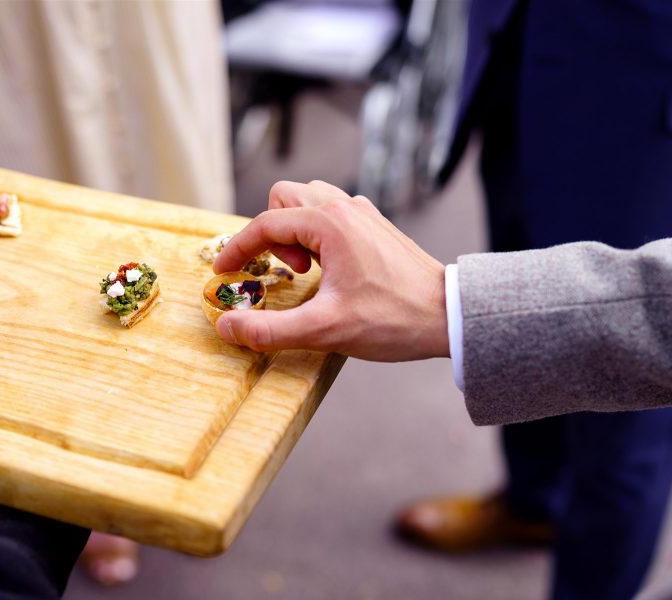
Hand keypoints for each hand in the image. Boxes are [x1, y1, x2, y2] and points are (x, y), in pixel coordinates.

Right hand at [212, 180, 448, 361]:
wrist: (448, 315)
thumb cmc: (393, 320)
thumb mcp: (325, 330)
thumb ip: (269, 330)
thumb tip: (227, 327)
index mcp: (330, 224)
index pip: (265, 223)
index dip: (237, 248)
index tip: (223, 273)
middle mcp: (345, 207)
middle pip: (284, 197)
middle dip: (272, 234)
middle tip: (289, 272)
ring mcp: (363, 213)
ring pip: (308, 199)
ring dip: (294, 229)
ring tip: (308, 270)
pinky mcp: (375, 225)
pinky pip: (331, 212)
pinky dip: (317, 232)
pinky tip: (331, 269)